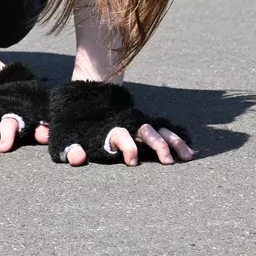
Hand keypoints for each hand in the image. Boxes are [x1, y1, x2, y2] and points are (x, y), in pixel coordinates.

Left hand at [47, 80, 197, 166]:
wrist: (87, 92)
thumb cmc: (75, 121)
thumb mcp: (66, 135)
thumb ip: (70, 148)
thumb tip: (77, 158)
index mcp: (109, 127)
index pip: (121, 136)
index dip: (127, 148)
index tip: (132, 162)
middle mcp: (127, 124)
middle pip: (146, 132)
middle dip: (158, 146)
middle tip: (168, 162)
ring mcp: (138, 123)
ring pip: (160, 130)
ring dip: (174, 143)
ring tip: (188, 157)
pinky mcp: (145, 124)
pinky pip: (165, 130)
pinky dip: (178, 139)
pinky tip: (189, 150)